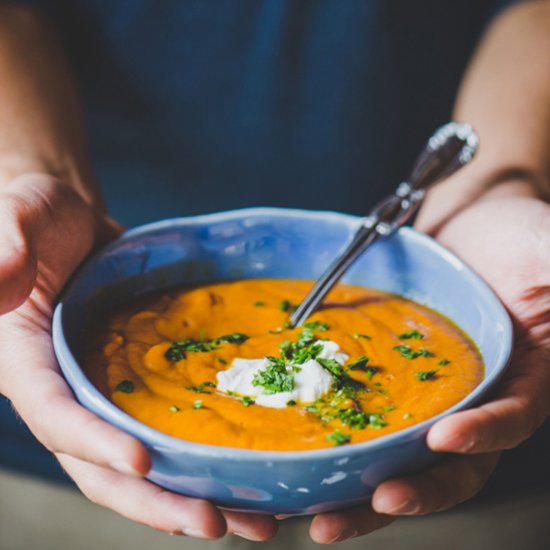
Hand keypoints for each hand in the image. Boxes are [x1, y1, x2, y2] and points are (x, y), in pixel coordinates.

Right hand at [0, 174, 277, 540]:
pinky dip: (201, 461)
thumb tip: (1, 285)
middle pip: (103, 467)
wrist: (75, 225)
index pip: (56, 415)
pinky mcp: (136, 388)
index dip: (94, 442)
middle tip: (214, 525)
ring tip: (254, 522)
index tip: (144, 462)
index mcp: (26, 363)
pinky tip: (248, 477)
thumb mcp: (17, 217)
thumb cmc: (37, 217)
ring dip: (192, 496)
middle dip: (156, 500)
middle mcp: (65, 394)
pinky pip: (168, 431)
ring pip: (144, 466)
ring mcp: (103, 396)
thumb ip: (5, 246)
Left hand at [309, 191, 549, 542]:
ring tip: (321, 517)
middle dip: (414, 491)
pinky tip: (302, 465)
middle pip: (450, 464)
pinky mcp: (390, 381)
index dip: (484, 435)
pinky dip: (337, 446)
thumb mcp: (549, 247)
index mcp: (525, 379)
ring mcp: (431, 395)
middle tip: (374, 503)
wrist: (465, 222)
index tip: (446, 438)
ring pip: (399, 456)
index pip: (512, 420)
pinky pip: (363, 417)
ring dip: (363, 490)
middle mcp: (477, 400)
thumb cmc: (515, 233)